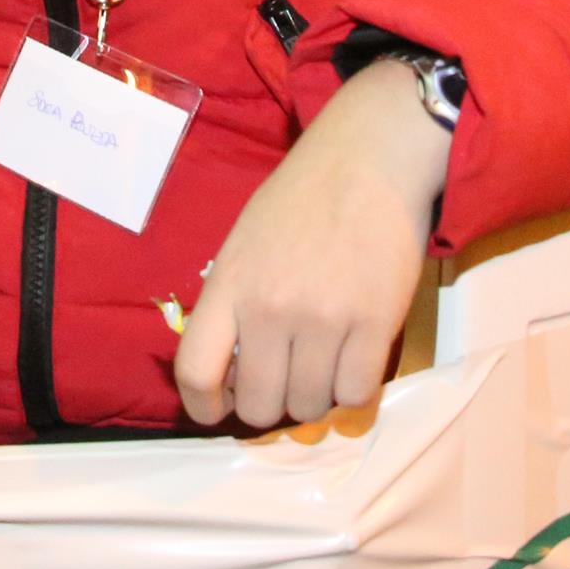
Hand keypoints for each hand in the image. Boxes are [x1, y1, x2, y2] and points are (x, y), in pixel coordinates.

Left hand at [173, 59, 448, 429]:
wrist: (369, 160)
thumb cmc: (302, 198)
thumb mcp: (244, 243)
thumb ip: (233, 303)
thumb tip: (233, 372)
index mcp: (229, 284)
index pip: (195, 371)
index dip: (203, 406)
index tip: (220, 408)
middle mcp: (269, 308)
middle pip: (259, 407)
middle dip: (271, 404)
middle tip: (287, 378)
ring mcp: (322, 318)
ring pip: (311, 408)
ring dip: (317, 397)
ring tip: (326, 361)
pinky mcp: (374, 324)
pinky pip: (356, 395)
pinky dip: (354, 390)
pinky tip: (355, 361)